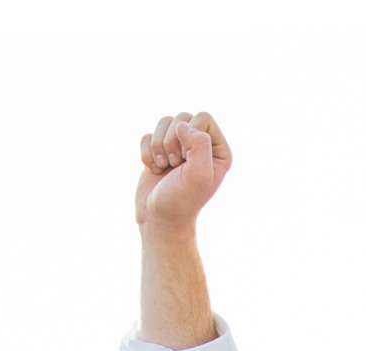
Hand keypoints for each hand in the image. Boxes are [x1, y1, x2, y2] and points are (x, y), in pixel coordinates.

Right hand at [135, 112, 231, 233]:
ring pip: (164, 122)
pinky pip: (148, 134)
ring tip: (164, 167)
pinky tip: (154, 169)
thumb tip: (183, 124)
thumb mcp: (198, 175)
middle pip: (182, 117)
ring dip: (158, 146)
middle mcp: (201, 146)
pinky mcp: (159, 150)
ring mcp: (179, 147)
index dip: (190, 134)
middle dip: (172, 140)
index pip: (203, 117)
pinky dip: (147, 152)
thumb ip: (199, 145)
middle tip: (175, 165)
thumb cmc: (182, 200)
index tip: (187, 159)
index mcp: (219, 151)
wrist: (160, 219)